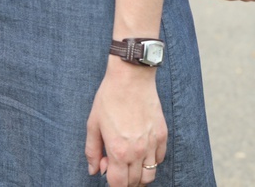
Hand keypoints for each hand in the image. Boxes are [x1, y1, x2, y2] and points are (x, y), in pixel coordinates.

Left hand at [85, 62, 166, 185]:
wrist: (131, 77)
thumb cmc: (110, 98)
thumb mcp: (93, 125)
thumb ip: (92, 151)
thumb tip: (94, 170)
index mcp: (118, 151)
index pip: (119, 184)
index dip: (113, 185)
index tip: (108, 174)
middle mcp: (137, 151)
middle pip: (135, 182)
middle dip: (125, 181)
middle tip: (117, 168)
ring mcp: (152, 142)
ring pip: (150, 174)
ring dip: (140, 175)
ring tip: (132, 165)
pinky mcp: (162, 133)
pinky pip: (160, 158)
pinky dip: (152, 161)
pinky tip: (143, 152)